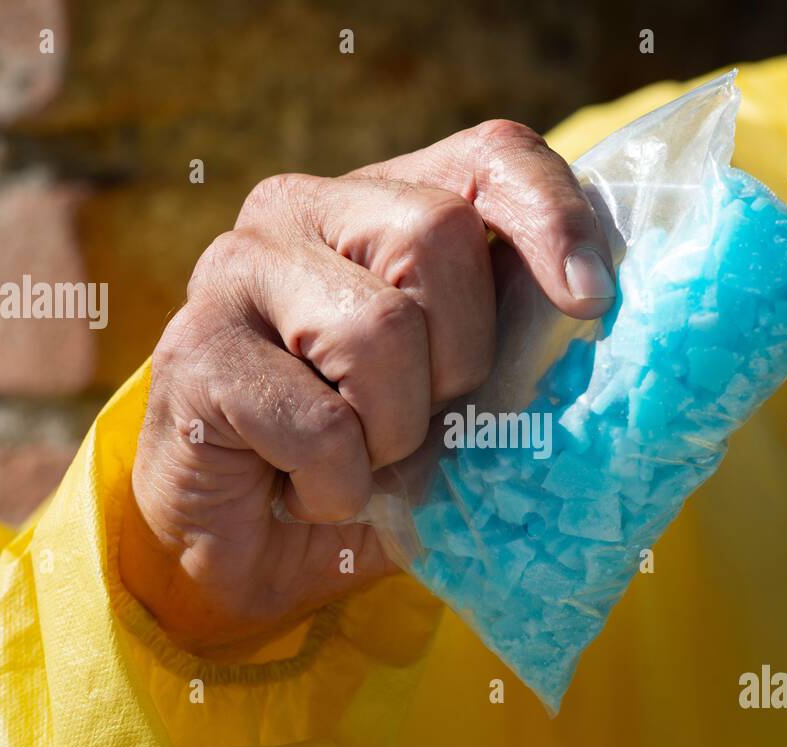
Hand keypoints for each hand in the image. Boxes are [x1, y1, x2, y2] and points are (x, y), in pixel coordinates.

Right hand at [119, 120, 615, 657]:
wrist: (255, 550)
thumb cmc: (376, 464)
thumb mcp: (467, 401)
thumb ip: (520, 346)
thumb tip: (593, 311)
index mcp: (383, 204)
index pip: (490, 156)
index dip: (554, 215)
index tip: (592, 301)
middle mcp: (301, 208)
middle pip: (438, 232)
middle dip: (460, 359)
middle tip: (422, 423)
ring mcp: (234, 269)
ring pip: (379, 329)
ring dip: (394, 436)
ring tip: (361, 462)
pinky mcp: (192, 348)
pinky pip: (320, 423)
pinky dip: (338, 487)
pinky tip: (305, 492)